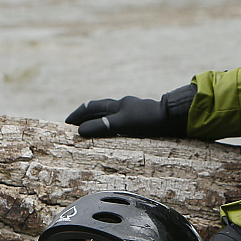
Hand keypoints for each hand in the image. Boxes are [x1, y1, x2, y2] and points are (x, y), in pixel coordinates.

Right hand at [65, 84, 194, 137]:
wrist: (174, 118)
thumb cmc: (149, 120)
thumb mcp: (122, 124)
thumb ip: (102, 126)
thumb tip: (81, 131)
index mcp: (116, 105)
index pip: (90, 107)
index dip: (77, 115)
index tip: (66, 124)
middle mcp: (123, 106)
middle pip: (99, 110)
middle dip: (86, 118)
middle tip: (75, 127)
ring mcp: (134, 112)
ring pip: (111, 116)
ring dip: (99, 122)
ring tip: (92, 132)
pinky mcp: (143, 120)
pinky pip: (122, 123)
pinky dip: (113, 128)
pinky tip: (117, 136)